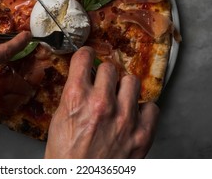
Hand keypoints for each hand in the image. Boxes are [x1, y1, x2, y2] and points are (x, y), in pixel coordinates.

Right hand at [44, 47, 158, 157]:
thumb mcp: (60, 119)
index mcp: (76, 98)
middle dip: (104, 74)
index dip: (85, 55)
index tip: (88, 57)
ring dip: (124, 88)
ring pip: (131, 81)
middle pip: (110, 68)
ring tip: (119, 98)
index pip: (84, 57)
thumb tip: (84, 78)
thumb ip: (74, 95)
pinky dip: (144, 110)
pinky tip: (134, 115)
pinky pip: (152, 106)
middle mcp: (101, 103)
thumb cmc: (66, 156)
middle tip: (103, 84)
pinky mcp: (142, 134)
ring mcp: (125, 118)